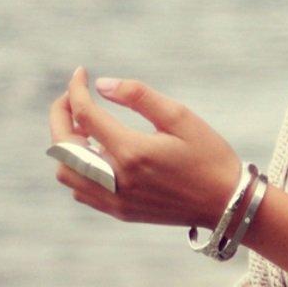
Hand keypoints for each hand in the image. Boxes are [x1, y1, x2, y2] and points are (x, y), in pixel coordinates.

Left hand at [49, 66, 241, 230]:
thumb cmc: (209, 156)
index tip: (81, 74)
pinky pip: (81, 191)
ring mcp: (116, 200)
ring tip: (85, 127)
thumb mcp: (180, 117)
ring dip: (66, 146)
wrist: (227, 203)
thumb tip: (102, 84)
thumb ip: (138, 96)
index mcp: (131, 152)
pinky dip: (77, 170)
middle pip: (63, 146)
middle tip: (72, 97)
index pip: (84, 114)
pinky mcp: (120, 212)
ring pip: (66, 173)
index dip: (76, 89)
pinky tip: (96, 154)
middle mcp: (117, 179)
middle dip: (60, 115)